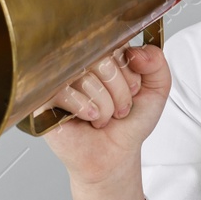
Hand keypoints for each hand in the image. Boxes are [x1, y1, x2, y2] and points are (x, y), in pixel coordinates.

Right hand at [36, 43, 171, 184]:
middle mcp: (80, 60)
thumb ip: (156, 62)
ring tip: (102, 117)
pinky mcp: (44, 97)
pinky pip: (63, 91)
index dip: (129, 72)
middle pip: (101, 60)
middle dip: (119, 92)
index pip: (116, 44)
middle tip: (119, 109)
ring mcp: (60, 78)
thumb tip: (136, 52)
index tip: (133, 90)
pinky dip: (83, 108)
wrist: (115, 155)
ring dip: (104, 106)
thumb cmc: (129, 122)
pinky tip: (88, 118)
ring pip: (85, 77)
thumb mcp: (156, 90)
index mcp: (103, 52)